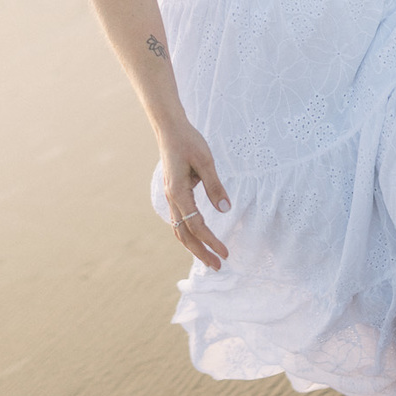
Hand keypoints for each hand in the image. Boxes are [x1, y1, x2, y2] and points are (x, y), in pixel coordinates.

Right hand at [159, 119, 230, 270]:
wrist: (170, 129)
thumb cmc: (189, 141)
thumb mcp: (205, 161)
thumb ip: (215, 186)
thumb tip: (226, 210)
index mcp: (178, 192)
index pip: (196, 225)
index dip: (211, 241)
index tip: (225, 253)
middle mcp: (171, 198)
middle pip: (184, 235)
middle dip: (201, 252)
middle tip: (218, 266)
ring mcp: (171, 197)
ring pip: (180, 229)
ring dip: (194, 246)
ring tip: (210, 258)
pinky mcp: (174, 193)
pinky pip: (180, 220)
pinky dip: (189, 233)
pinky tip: (200, 237)